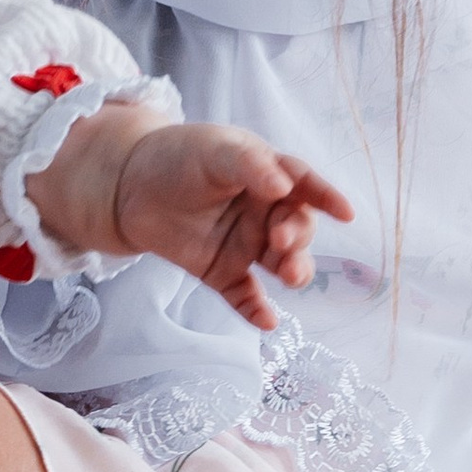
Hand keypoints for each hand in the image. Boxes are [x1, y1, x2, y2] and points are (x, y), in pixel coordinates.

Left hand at [111, 122, 351, 333]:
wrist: (126, 186)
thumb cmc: (178, 156)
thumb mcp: (214, 150)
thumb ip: (249, 164)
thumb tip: (283, 188)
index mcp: (269, 176)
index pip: (304, 185)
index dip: (326, 197)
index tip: (344, 213)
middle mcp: (265, 213)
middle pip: (296, 227)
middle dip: (297, 235)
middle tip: (282, 240)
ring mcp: (245, 244)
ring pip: (280, 264)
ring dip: (293, 271)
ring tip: (290, 277)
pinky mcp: (222, 272)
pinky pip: (245, 295)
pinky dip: (256, 309)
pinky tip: (267, 322)